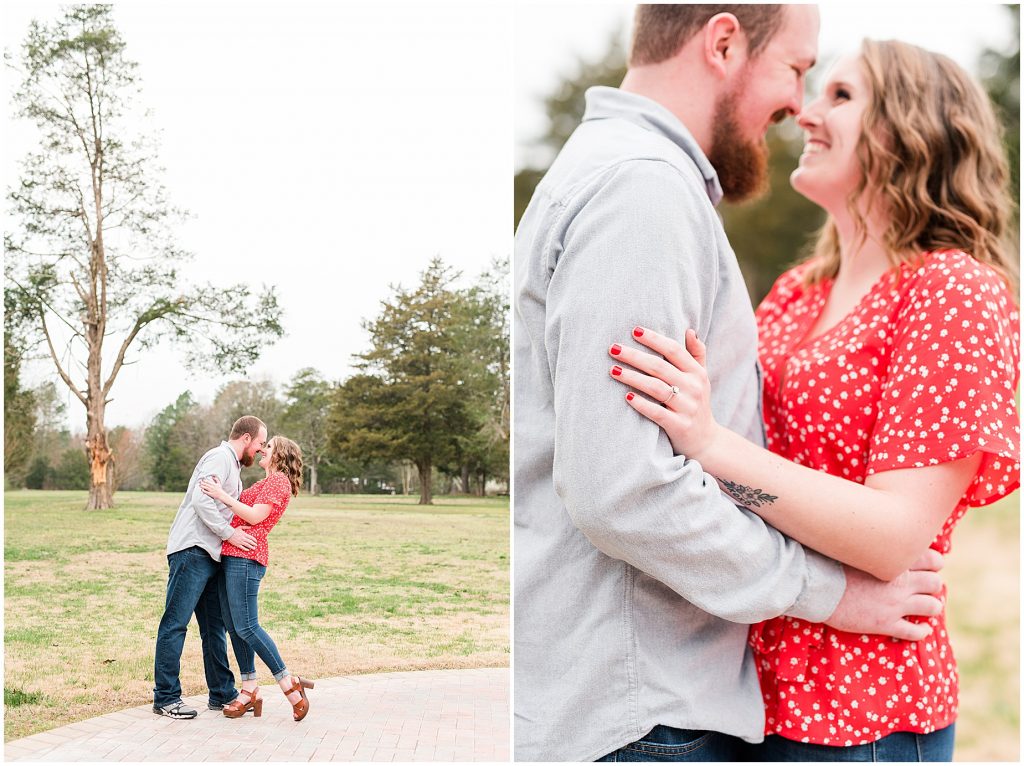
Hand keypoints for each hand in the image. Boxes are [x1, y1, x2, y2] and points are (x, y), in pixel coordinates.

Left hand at [199, 476, 226, 501]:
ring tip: (200, 485)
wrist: (221, 495)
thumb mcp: (219, 483)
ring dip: (202, 486)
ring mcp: (211, 490)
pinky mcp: (210, 494)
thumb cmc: (220, 489)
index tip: (202, 480)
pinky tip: (201, 489)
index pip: (208, 482)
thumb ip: (216, 479)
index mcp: (214, 484)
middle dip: (202, 483)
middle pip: (206, 484)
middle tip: (199, 482)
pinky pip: (206, 492)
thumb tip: (213, 477)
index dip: (204, 480)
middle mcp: (212, 487)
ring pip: (205, 487)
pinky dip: (203, 490)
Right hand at [226, 527, 256, 550]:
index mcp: (244, 534)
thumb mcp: (240, 527)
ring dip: (251, 547)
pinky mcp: (238, 545)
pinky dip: (246, 549)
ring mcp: (240, 542)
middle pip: (250, 542)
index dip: (254, 540)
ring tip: (254, 548)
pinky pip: (242, 547)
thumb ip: (246, 527)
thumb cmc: (234, 530)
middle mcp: (243, 538)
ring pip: (247, 545)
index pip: (251, 538)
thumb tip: (251, 527)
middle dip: (254, 544)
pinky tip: (248, 550)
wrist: (229, 534)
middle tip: (256, 545)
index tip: (256, 541)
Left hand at [609, 326, 717, 458]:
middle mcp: (693, 387)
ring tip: (613, 370)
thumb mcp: (701, 378)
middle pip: (660, 367)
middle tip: (613, 348)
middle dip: (635, 356)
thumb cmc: (696, 404)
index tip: (634, 330)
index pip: (674, 350)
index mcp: (697, 373)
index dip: (654, 339)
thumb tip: (689, 330)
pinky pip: (658, 413)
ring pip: (656, 388)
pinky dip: (642, 404)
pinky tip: (627, 397)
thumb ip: (696, 354)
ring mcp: (687, 407)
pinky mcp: (679, 425)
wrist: (706, 441)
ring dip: (633, 378)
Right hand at [825, 549, 944, 640]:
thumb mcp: (855, 547)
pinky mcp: (885, 624)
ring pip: (932, 607)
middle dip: (932, 584)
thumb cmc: (829, 563)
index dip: (934, 563)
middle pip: (935, 583)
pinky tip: (920, 629)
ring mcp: (894, 605)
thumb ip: (874, 545)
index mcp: (894, 561)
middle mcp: (900, 582)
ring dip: (931, 606)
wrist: (816, 588)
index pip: (931, 559)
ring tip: (925, 607)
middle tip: (924, 587)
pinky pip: (915, 632)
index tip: (928, 566)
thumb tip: (878, 539)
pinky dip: (922, 631)